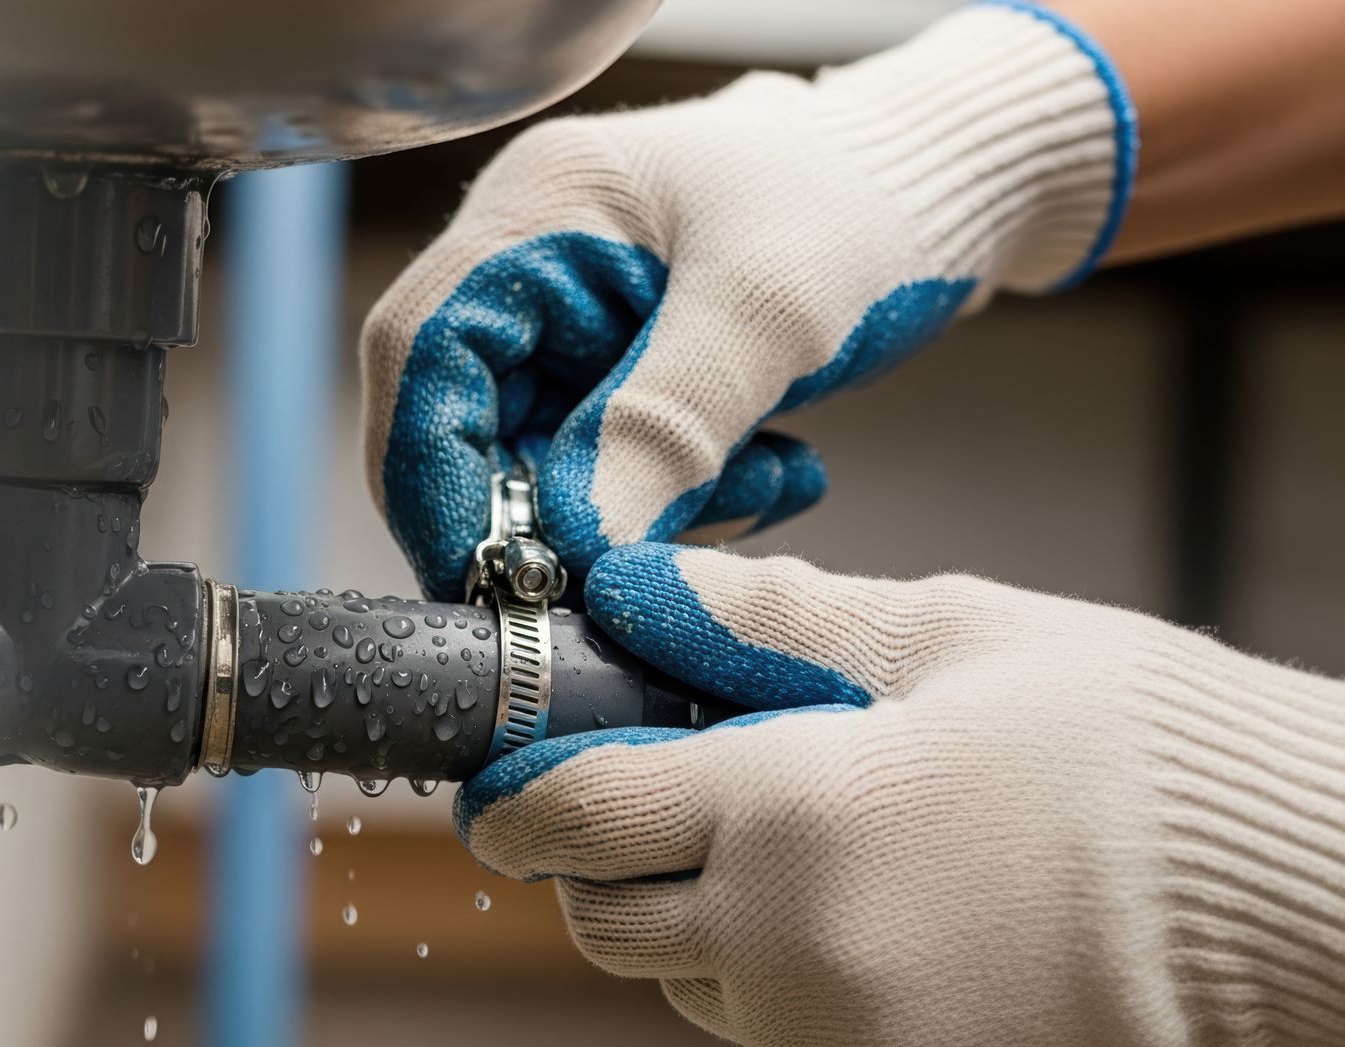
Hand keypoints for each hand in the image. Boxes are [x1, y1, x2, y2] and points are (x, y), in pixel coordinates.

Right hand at [360, 2, 1134, 599]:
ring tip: (762, 484)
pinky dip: (685, 497)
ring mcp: (578, 319)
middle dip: (552, 513)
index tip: (489, 578)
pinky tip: (776, 471)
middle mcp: (534, 263)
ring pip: (547, 464)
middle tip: (631, 575)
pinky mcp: (626, 368)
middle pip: (469, 423)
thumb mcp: (767, 313)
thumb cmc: (865, 198)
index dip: (432, 481)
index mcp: (539, 211)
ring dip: (645, 510)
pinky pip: (615, 468)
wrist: (952, 185)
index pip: (422, 354)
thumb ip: (661, 426)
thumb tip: (574, 548)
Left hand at [457, 544, 1344, 1045]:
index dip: (516, 799)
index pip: (577, 818)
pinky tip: (842, 906)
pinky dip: (763, 975)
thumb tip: (636, 592)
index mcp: (793, 815)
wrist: (1278, 892)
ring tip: (778, 845)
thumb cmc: (1127, 745)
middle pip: (604, 922)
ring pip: (681, 988)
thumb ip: (767, 620)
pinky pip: (768, 1033)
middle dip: (594, 861)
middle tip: (645, 797)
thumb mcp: (945, 636)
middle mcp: (793, 946)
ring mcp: (840, 1034)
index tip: (500, 785)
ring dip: (684, 920)